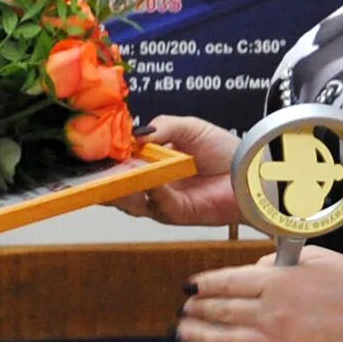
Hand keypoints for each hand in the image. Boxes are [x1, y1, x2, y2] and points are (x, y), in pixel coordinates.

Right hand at [110, 115, 240, 225]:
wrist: (251, 170)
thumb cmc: (224, 149)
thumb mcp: (188, 127)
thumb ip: (161, 127)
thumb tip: (134, 135)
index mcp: (151, 163)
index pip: (120, 164)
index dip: (106, 160)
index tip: (91, 152)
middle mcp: (152, 185)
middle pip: (118, 187)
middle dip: (105, 179)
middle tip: (97, 169)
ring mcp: (162, 201)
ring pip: (131, 201)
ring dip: (123, 188)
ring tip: (121, 174)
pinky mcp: (177, 214)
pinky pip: (158, 203)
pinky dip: (152, 192)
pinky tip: (151, 180)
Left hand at [176, 248, 342, 341]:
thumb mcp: (313, 258)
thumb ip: (276, 264)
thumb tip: (253, 271)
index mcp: (275, 282)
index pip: (225, 282)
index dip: (202, 285)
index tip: (190, 287)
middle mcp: (270, 312)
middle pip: (220, 311)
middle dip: (196, 312)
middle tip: (183, 313)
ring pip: (225, 340)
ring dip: (201, 337)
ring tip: (185, 335)